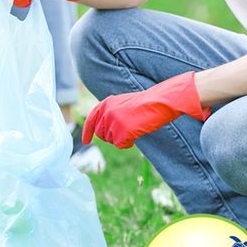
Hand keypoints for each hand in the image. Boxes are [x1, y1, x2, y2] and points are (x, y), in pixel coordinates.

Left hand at [83, 72, 210, 148]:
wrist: (160, 102)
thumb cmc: (146, 103)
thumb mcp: (123, 104)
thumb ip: (110, 114)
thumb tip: (101, 131)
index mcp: (105, 104)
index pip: (91, 120)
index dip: (87, 132)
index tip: (86, 142)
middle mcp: (106, 113)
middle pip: (101, 134)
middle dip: (110, 137)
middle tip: (126, 132)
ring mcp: (113, 122)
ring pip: (111, 140)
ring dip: (121, 139)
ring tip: (134, 128)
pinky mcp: (122, 132)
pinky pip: (121, 145)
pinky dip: (128, 143)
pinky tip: (137, 134)